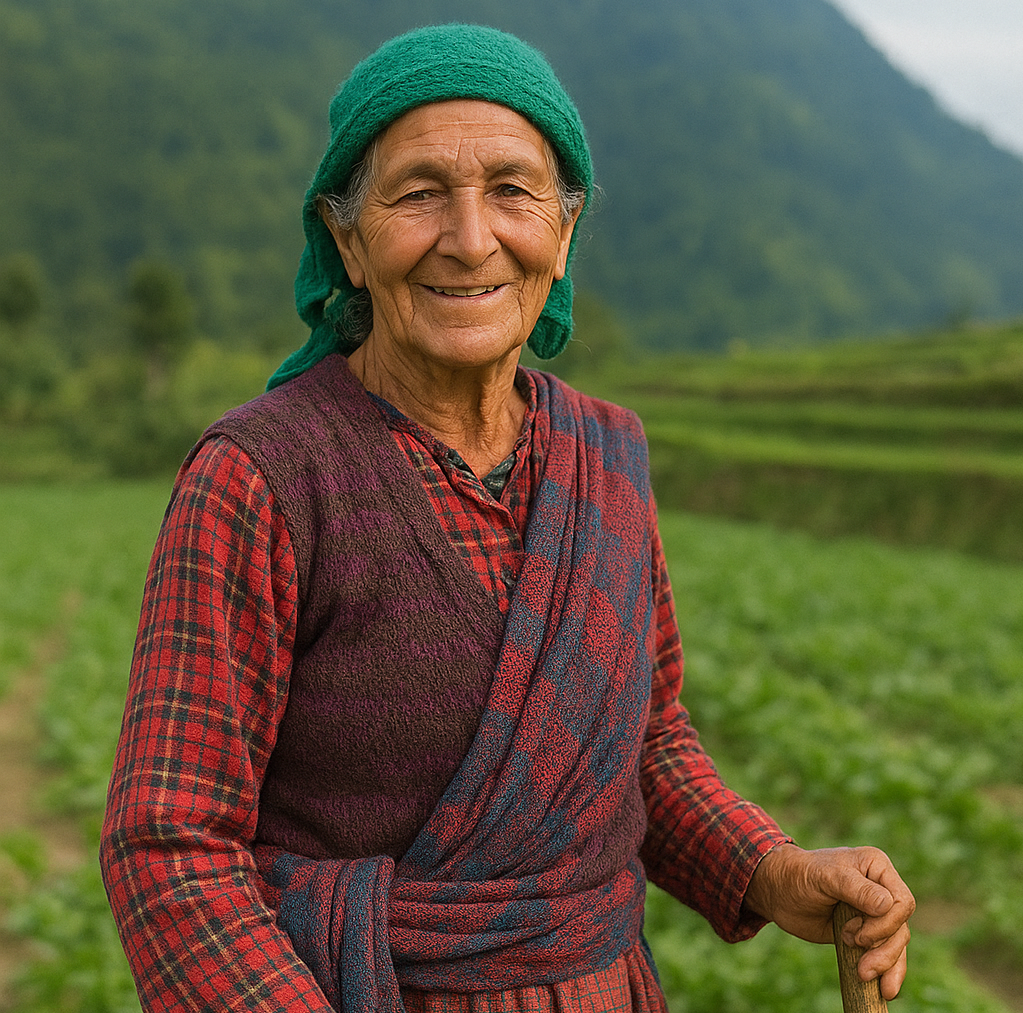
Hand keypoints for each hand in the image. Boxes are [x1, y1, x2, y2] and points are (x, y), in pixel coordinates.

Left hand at [743, 843, 914, 1000]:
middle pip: (901, 927)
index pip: (902, 902)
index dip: (886, 924)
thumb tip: (887, 905)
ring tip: (864, 976)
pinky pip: (887, 954)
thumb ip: (855, 888)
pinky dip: (888, 972)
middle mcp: (882, 889)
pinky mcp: (867, 933)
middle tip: (862, 968)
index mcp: (876, 867)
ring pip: (897, 944)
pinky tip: (884, 990)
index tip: (858, 936)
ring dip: (886, 965)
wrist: (779, 891)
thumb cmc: (799, 875)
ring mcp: (875, 913)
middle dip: (884, 951)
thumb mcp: (825, 876)